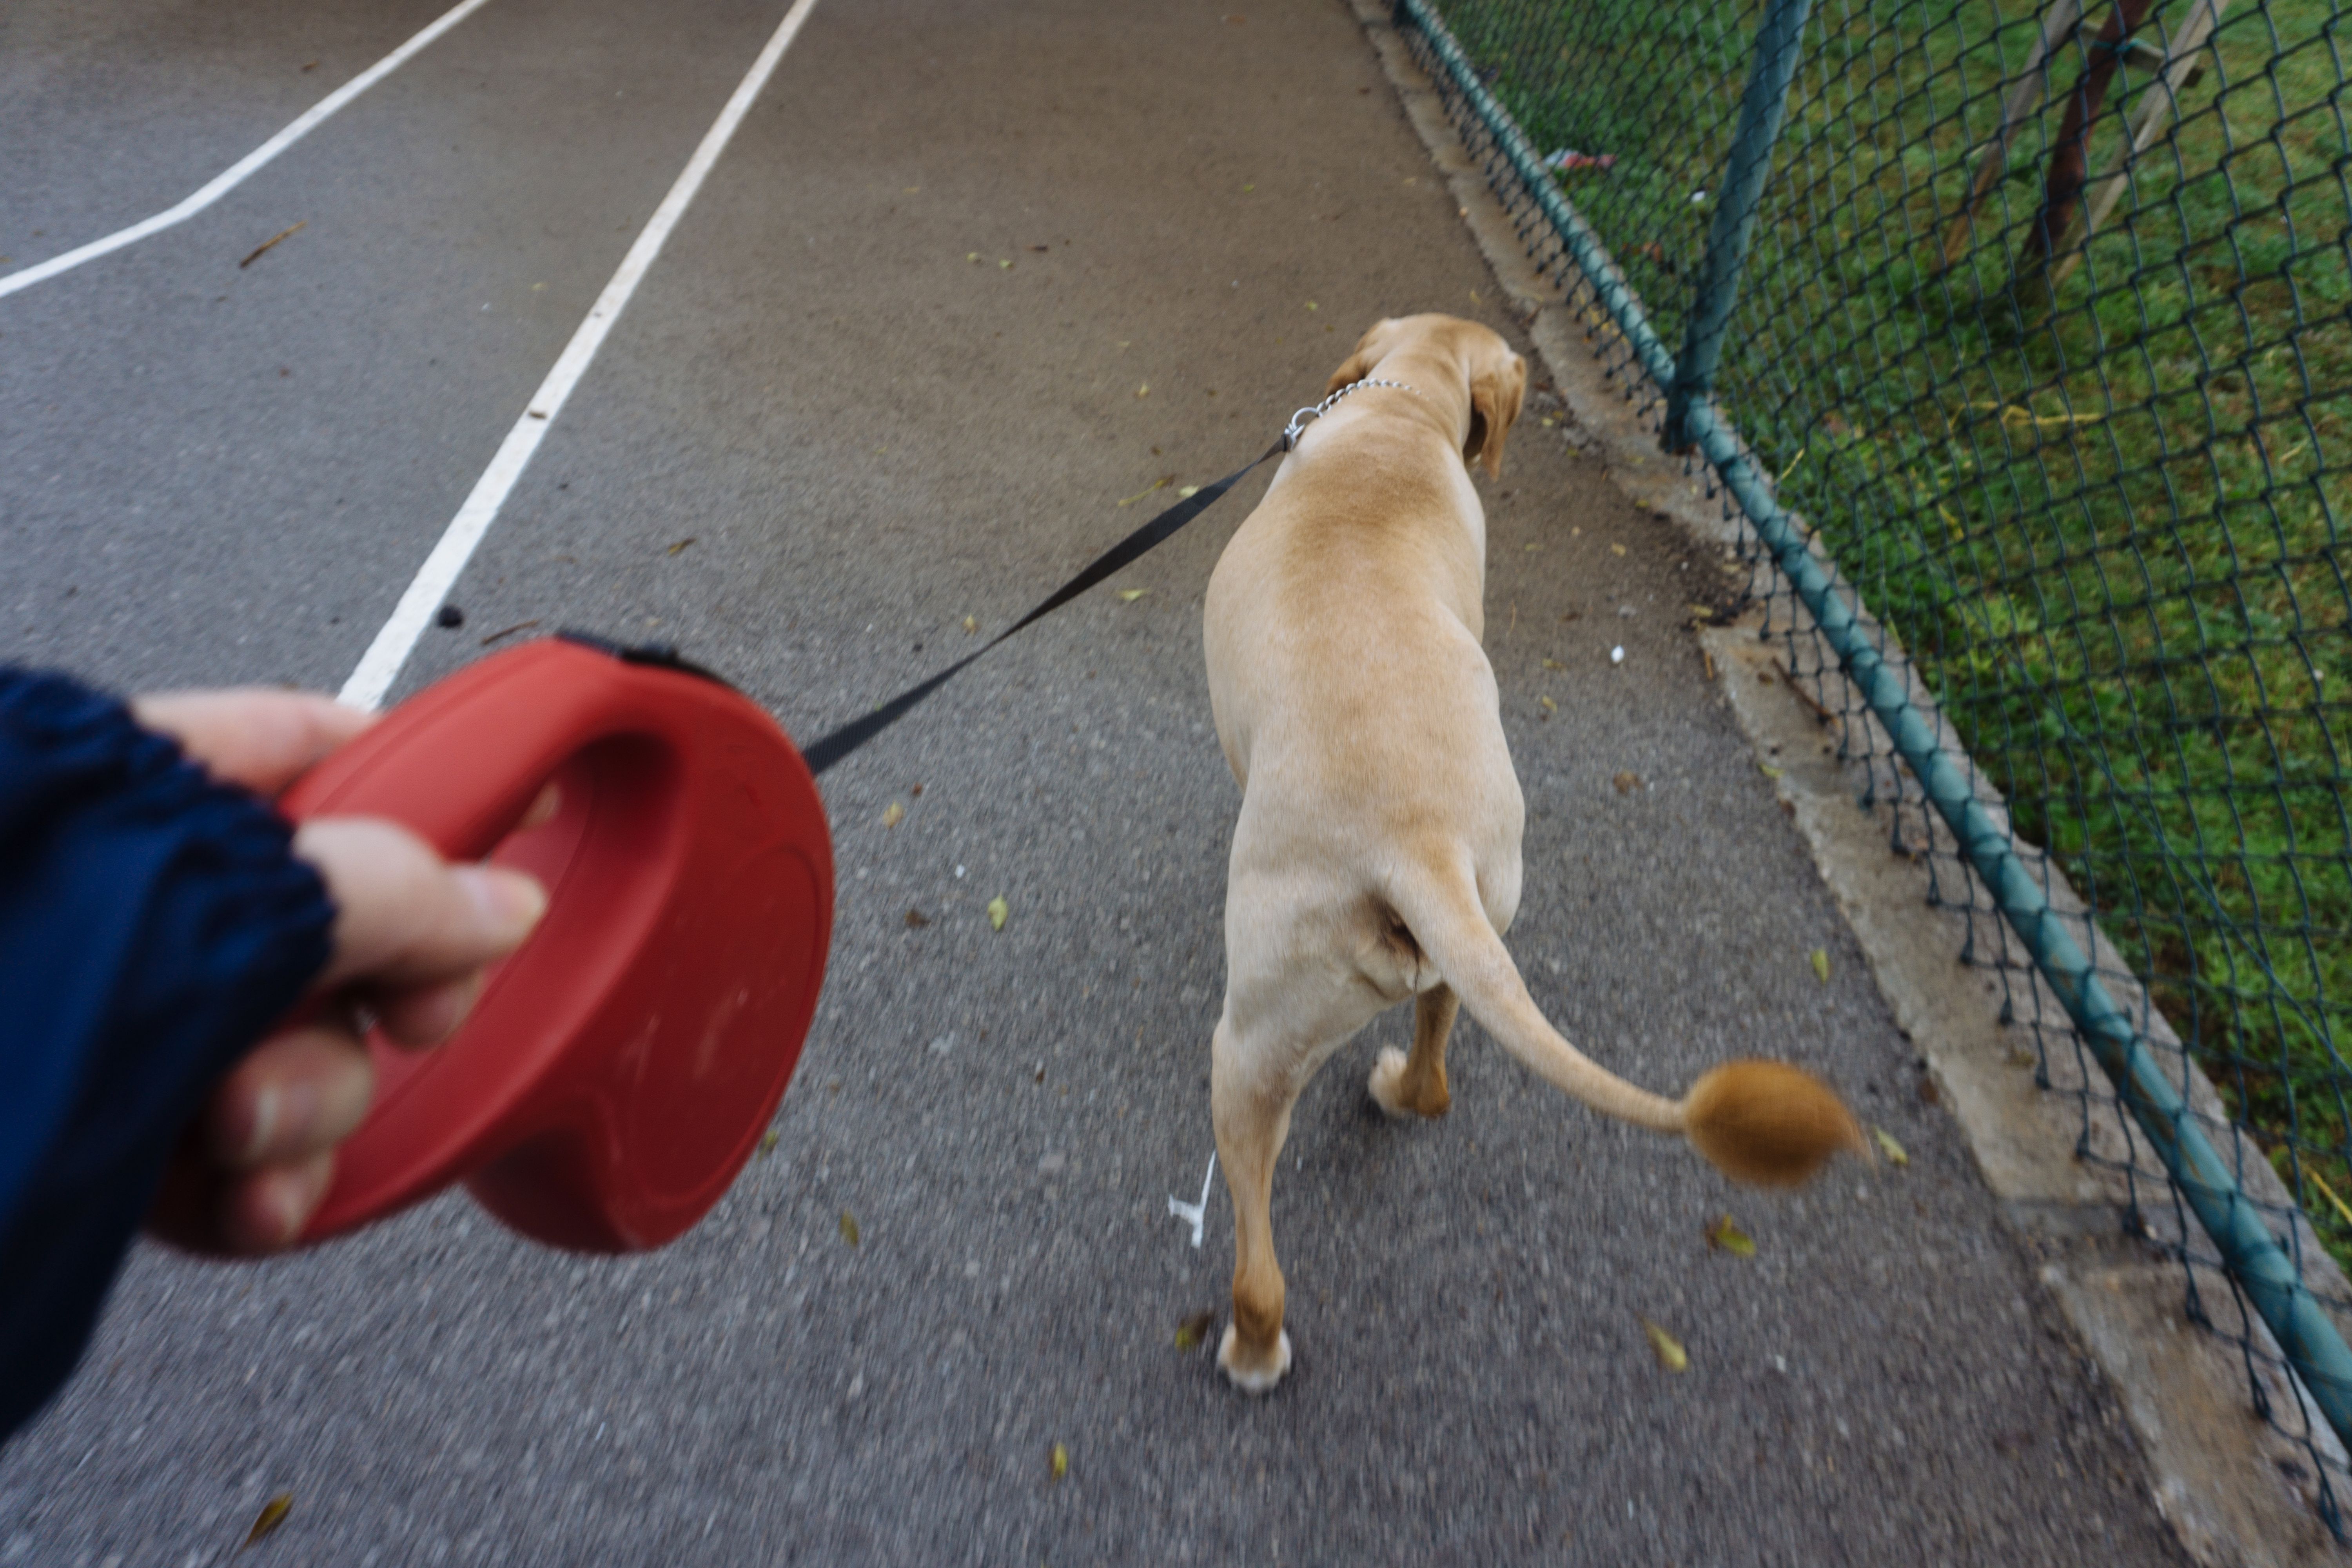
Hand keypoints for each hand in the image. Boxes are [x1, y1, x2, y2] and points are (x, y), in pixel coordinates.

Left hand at [133, 689, 547, 1253]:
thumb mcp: (189, 904)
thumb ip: (374, 892)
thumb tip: (495, 896)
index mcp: (128, 790)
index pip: (324, 748)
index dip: (431, 790)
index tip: (501, 844)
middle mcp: (131, 898)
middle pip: (337, 924)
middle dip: (365, 1001)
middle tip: (379, 1025)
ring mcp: (120, 1017)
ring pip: (296, 1050)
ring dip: (304, 1113)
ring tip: (238, 1144)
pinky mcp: (108, 1127)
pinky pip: (235, 1153)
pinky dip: (254, 1190)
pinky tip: (231, 1208)